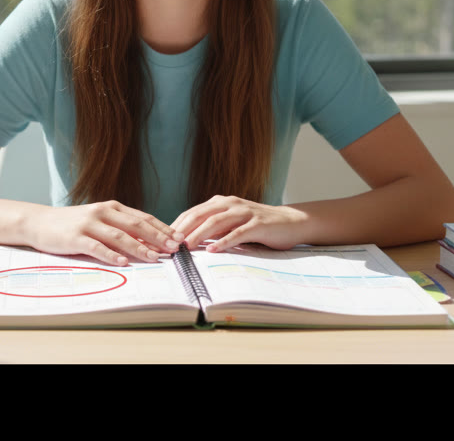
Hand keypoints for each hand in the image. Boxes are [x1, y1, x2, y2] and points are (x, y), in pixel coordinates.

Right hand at [25, 200, 183, 265]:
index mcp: (111, 207)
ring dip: (138, 248)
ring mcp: (88, 224)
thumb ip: (119, 228)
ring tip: (154, 258)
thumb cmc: (72, 224)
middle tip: (173, 248)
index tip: (178, 238)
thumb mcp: (98, 221)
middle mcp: (102, 212)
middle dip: (157, 238)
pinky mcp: (75, 237)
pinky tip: (122, 262)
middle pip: (135, 225)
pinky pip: (96, 247)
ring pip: (119, 236)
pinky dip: (111, 255)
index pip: (142, 218)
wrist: (38, 222)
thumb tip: (147, 243)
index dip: (161, 228)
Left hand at [171, 196, 306, 252]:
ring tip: (186, 246)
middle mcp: (231, 204)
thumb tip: (187, 242)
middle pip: (200, 215)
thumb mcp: (232, 225)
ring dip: (199, 234)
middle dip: (183, 229)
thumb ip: (213, 229)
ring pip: (216, 222)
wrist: (290, 222)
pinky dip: (224, 241)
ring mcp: (245, 213)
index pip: (193, 212)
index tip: (163, 239)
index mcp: (221, 203)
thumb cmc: (257, 226)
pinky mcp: (258, 224)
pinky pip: (238, 233)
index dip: (177, 225)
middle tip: (169, 244)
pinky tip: (213, 250)